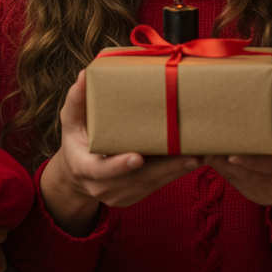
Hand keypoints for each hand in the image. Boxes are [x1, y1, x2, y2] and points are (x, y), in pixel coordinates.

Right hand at [39, 70, 201, 234]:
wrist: (76, 175)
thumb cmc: (76, 140)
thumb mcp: (71, 120)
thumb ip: (78, 100)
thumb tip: (87, 74)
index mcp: (84, 167)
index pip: (101, 170)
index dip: (119, 166)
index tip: (138, 157)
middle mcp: (102, 187)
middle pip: (137, 179)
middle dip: (165, 168)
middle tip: (190, 154)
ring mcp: (119, 195)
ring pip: (151, 184)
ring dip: (176, 171)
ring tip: (200, 155)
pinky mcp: (134, 197)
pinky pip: (157, 186)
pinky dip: (174, 173)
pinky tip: (192, 160)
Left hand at [206, 78, 271, 233]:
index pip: (269, 166)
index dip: (250, 161)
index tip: (231, 154)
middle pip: (245, 172)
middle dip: (222, 159)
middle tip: (203, 142)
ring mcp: (264, 194)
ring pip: (235, 178)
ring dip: (216, 164)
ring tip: (198, 148)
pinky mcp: (253, 196)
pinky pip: (233, 181)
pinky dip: (220, 168)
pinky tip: (205, 155)